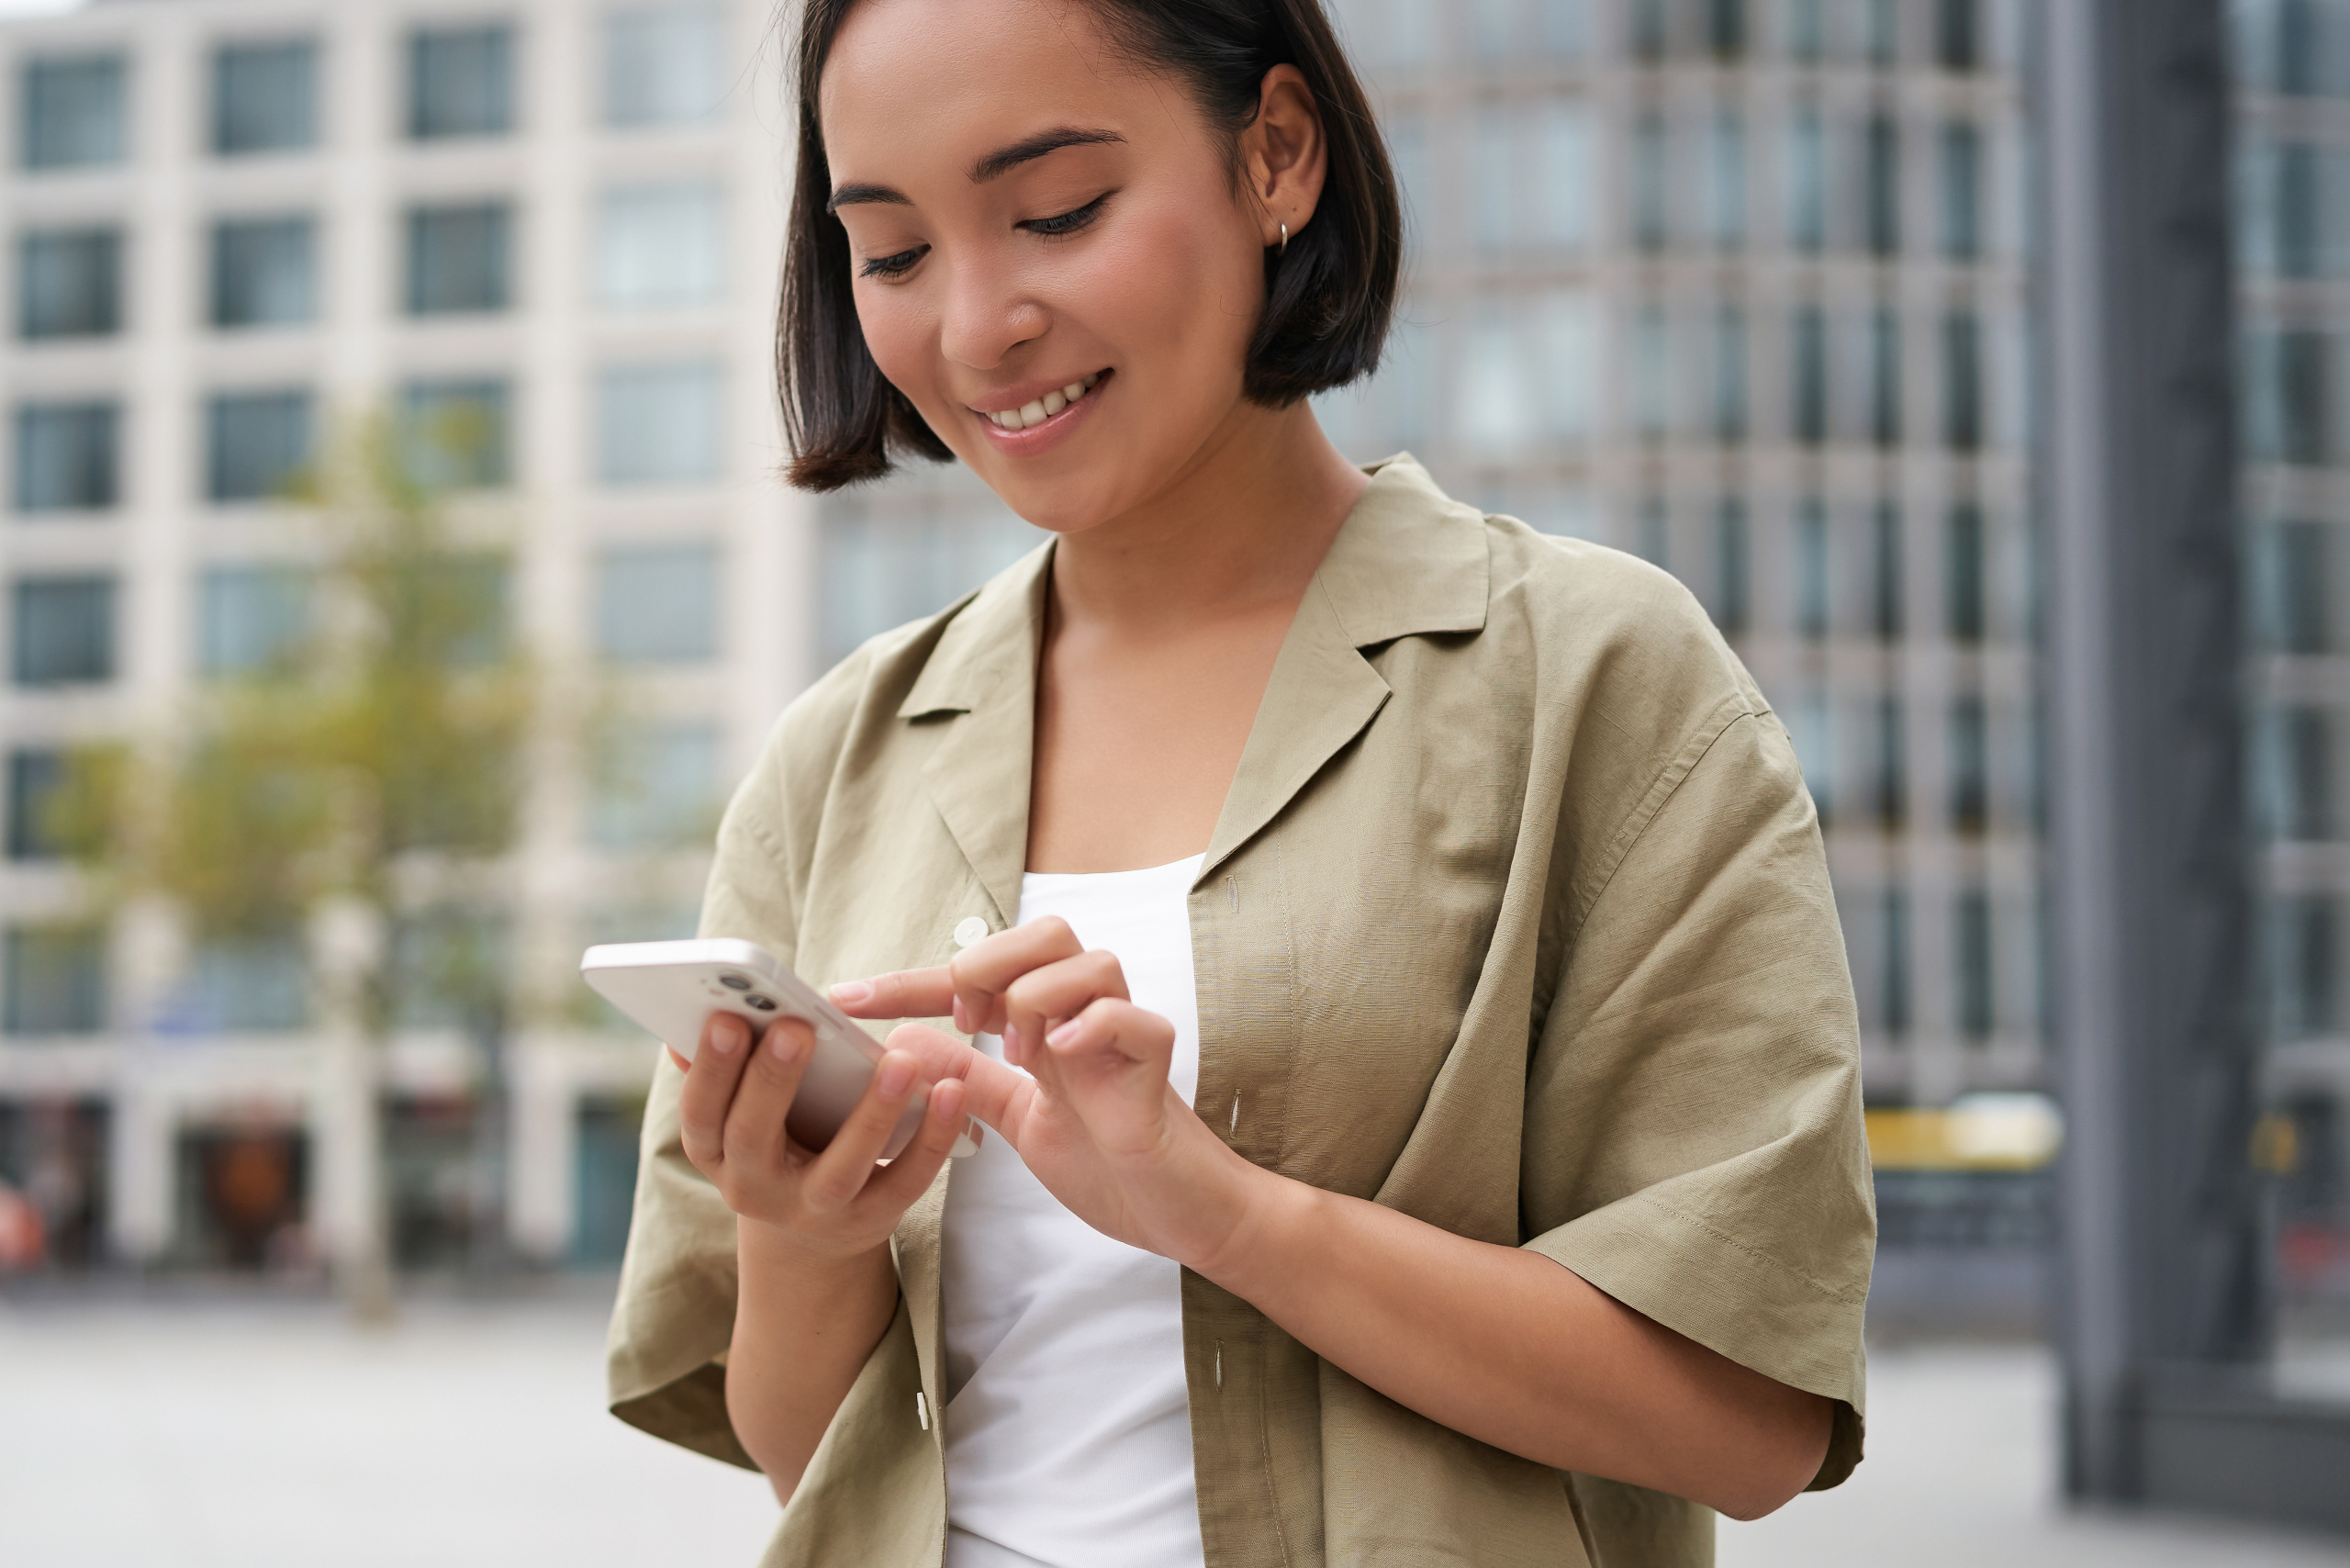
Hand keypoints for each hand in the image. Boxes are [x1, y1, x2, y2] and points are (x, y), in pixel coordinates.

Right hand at [672, 1011, 970, 1260]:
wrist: (814, 1229)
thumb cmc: (777, 1139)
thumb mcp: (739, 1114)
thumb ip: (727, 1068)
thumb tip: (699, 1014)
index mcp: (715, 1152)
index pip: (702, 1112)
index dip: (711, 1069)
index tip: (728, 1018)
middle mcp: (755, 1189)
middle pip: (755, 1137)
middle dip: (772, 1080)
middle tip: (795, 1027)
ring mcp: (815, 1210)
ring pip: (841, 1167)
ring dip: (871, 1112)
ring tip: (901, 1058)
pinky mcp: (871, 1219)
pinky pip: (905, 1180)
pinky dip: (932, 1138)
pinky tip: (950, 1092)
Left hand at [831, 918, 1268, 1271]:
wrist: (1176, 1214)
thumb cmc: (1107, 1160)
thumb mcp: (1017, 1117)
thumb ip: (968, 1079)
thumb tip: (900, 1044)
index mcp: (1048, 1025)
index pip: (974, 979)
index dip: (907, 983)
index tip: (843, 1000)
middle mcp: (1086, 1017)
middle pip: (1046, 934)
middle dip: (990, 962)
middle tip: (967, 1020)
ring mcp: (1124, 1038)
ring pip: (1090, 962)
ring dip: (1039, 996)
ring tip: (1022, 1053)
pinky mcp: (1157, 1070)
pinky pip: (1135, 1019)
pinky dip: (1094, 1025)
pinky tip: (1060, 1055)